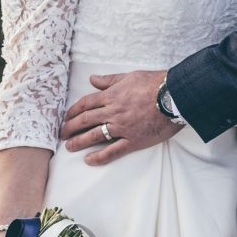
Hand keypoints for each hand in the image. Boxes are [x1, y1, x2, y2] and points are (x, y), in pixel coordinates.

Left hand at [61, 70, 178, 165]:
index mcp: (111, 95)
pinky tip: (89, 160)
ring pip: (94, 135)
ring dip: (79, 142)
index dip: (73, 111)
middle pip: (85, 120)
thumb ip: (109, 80)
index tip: (66, 117)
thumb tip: (92, 79)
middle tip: (61, 134)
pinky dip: (99, 157)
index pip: (86, 104)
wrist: (174, 96)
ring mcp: (122, 127)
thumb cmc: (155, 84)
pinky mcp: (133, 140)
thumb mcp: (129, 76)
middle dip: (70, 127)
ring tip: (69, 147)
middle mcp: (113, 112)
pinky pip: (113, 151)